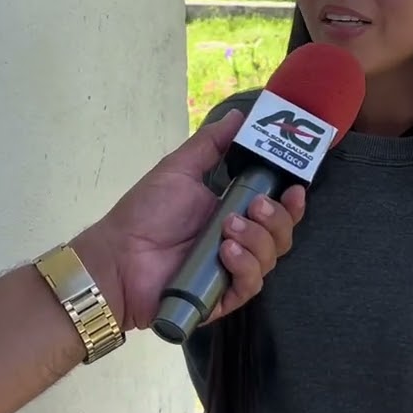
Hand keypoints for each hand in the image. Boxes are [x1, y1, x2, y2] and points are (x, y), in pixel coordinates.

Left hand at [70, 109, 306, 331]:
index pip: (278, 210)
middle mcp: (240, 243)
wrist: (117, 256)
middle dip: (277, 219)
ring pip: (271, 258)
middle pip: (282, 234)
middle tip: (257, 206)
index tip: (295, 187)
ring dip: (257, 240)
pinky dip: (245, 267)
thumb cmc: (146, 213)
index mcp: (235, 212)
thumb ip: (212, 143)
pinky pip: (251, 285)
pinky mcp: (223, 297)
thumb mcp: (180, 170)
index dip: (292, 201)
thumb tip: (239, 115)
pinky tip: (226, 253)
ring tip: (228, 229)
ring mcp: (232, 271)